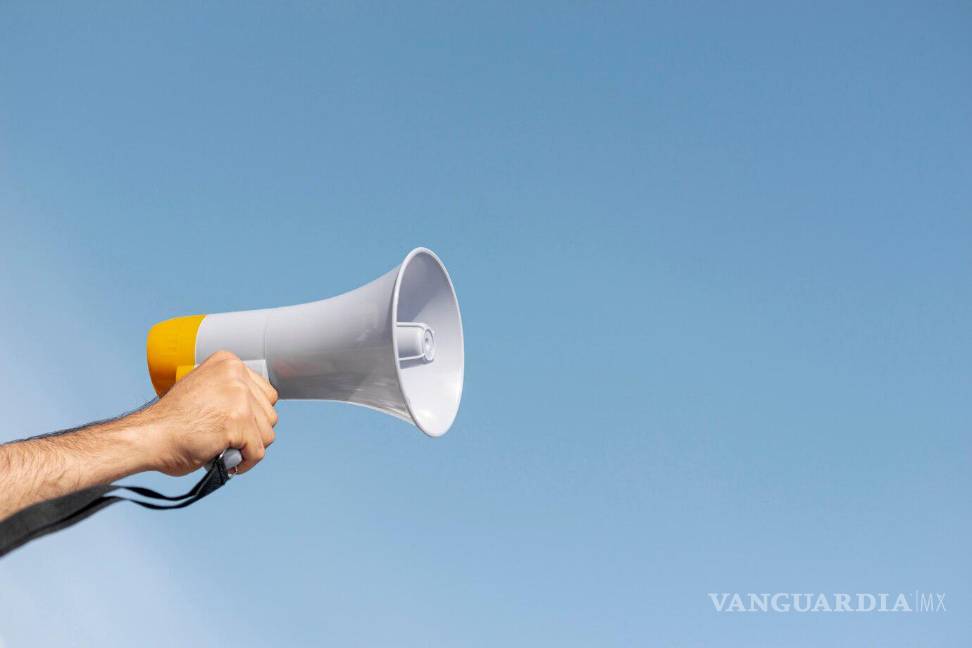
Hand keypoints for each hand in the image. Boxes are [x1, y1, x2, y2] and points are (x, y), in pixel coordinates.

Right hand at [136, 350, 278, 475]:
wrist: (148, 436)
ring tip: (226, 449)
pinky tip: (229, 462)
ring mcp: (238, 398)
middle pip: (270, 413)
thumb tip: (257, 409)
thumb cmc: (171, 421)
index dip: (253, 415)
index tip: (235, 425)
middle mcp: (236, 374)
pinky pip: (257, 451)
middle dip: (253, 432)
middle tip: (229, 440)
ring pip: (267, 433)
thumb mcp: (205, 389)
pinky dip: (246, 462)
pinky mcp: (237, 422)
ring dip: (249, 447)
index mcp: (229, 362)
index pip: (266, 393)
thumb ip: (229, 392)